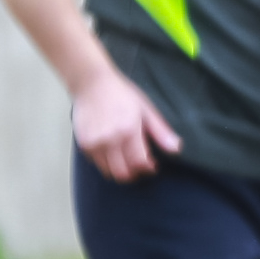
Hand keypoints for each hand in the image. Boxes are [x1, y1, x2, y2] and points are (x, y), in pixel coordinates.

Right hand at [73, 66, 181, 182]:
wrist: (91, 84)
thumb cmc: (122, 94)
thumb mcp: (146, 109)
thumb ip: (160, 132)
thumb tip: (176, 149)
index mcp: (128, 131)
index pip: (138, 163)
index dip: (147, 169)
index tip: (152, 166)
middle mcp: (109, 140)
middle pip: (122, 173)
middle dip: (134, 174)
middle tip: (140, 166)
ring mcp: (93, 144)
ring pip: (108, 171)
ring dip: (120, 170)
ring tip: (127, 159)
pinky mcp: (83, 144)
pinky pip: (96, 163)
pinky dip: (106, 163)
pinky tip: (113, 151)